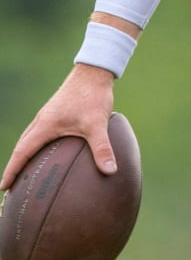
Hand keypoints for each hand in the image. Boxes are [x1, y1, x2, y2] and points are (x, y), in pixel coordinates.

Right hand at [1, 64, 116, 189]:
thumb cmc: (93, 95)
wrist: (95, 71)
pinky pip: (40, 131)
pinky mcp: (57, 111)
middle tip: (10, 185)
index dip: (12, 171)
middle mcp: (42, 120)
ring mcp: (48, 115)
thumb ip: (102, 148)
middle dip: (14, 166)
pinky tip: (48, 150)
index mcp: (45, 126)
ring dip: (24, 154)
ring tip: (24, 170)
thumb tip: (110, 171)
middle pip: (21, 146)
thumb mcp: (98, 124)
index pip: (22, 153)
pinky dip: (37, 144)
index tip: (3, 188)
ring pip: (29, 138)